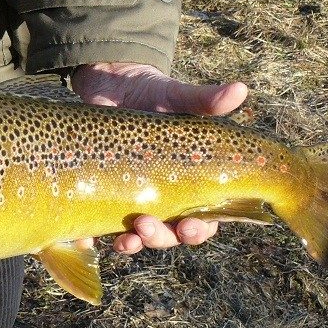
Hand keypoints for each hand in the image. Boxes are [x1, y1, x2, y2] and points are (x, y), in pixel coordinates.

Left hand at [71, 62, 248, 254]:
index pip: (205, 218)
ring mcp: (135, 198)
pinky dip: (94, 238)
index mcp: (192, 180)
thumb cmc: (153, 93)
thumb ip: (205, 100)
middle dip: (163, 238)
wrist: (110, 84)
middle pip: (172, 234)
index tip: (189, 225)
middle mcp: (165, 195)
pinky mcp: (104, 195)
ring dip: (135, 243)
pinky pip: (101, 225)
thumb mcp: (177, 96)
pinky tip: (87, 241)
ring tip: (126, 239)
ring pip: (140, 236)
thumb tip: (240, 89)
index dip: (200, 229)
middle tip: (148, 227)